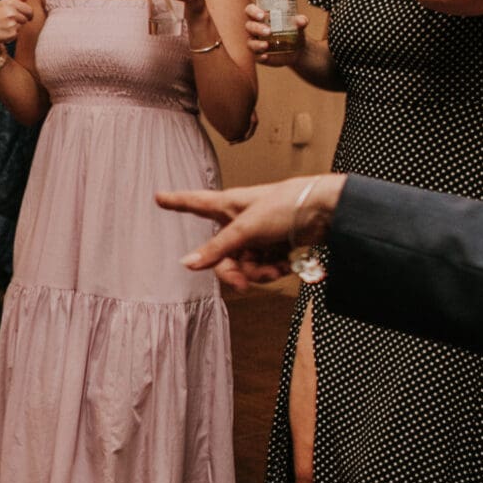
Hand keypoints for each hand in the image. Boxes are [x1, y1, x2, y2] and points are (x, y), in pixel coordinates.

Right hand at [0, 0, 32, 55]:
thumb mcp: (3, 4)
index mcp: (9, 3)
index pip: (29, 10)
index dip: (27, 14)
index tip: (20, 15)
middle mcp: (11, 12)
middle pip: (27, 19)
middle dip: (21, 21)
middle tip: (8, 21)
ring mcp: (11, 23)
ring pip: (22, 26)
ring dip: (15, 28)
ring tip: (3, 26)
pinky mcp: (11, 34)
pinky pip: (17, 34)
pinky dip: (11, 35)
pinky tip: (2, 32)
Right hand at [156, 176, 344, 289]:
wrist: (323, 211)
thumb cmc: (283, 206)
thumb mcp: (245, 230)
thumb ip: (216, 250)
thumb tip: (187, 264)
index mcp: (226, 205)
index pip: (194, 203)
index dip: (176, 201)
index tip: (158, 196)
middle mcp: (238, 220)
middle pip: (221, 254)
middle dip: (233, 272)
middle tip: (242, 286)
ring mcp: (256, 234)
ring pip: (244, 264)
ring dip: (258, 272)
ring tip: (274, 268)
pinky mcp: (273, 245)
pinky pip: (262, 265)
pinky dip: (272, 269)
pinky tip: (284, 265)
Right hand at [243, 0, 308, 63]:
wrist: (298, 49)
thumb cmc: (294, 30)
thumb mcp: (298, 25)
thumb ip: (300, 21)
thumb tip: (302, 21)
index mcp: (261, 17)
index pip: (250, 10)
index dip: (253, 11)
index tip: (262, 15)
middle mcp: (255, 29)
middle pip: (249, 26)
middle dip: (257, 28)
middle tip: (269, 31)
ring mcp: (256, 42)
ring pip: (251, 42)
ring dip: (257, 44)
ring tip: (266, 45)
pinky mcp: (259, 55)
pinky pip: (256, 56)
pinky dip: (260, 57)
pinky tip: (266, 56)